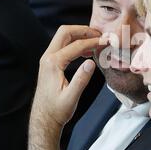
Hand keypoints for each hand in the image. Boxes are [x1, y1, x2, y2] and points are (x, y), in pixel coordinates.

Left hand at [27, 25, 104, 149]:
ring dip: (80, 36)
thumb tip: (91, 62)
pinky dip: (76, 44)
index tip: (106, 41)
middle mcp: (48, 58)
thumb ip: (81, 80)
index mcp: (53, 64)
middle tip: (99, 34)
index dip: (93, 42)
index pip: (76, 45)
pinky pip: (63, 46)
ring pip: (63, 37)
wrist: (44, 119)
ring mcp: (47, 59)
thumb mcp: (72, 98)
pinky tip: (87, 52)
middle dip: (83, 30)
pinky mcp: (50, 63)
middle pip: (65, 32)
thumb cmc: (57, 110)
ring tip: (96, 41)